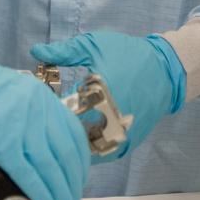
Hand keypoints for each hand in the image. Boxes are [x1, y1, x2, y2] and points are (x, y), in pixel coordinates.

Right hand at [0, 14, 88, 199]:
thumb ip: (30, 118)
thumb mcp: (10, 96)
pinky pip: (27, 171)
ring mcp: (20, 123)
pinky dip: (39, 190)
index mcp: (41, 96)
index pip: (72, 133)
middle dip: (72, 182)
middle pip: (65, 152)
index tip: (78, 179)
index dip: (79, 161)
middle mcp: (36, 107)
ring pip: (50, 165)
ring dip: (60, 192)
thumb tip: (42, 151)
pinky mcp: (1, 140)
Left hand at [30, 32, 185, 158]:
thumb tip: (34, 51)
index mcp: (103, 93)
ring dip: (73, 142)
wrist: (165, 69)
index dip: (48, 109)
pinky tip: (77, 135)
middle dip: (58, 129)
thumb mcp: (93, 46)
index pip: (66, 111)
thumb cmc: (128, 54)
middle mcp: (114, 119)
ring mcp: (123, 135)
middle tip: (44, 120)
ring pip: (89, 151)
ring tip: (59, 128)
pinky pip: (103, 153)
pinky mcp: (129, 142)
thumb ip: (63, 51)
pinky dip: (89, 147)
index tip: (37, 103)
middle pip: (75, 136)